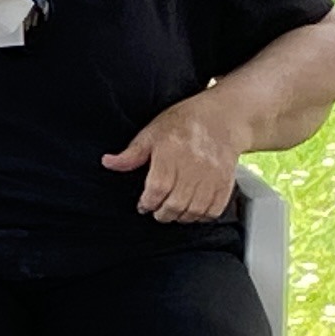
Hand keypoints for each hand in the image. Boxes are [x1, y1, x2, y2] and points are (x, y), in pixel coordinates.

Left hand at [104, 90, 249, 223]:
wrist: (221, 118)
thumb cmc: (184, 124)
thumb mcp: (152, 133)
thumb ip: (131, 153)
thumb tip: (108, 162)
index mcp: (171, 154)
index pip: (158, 189)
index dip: (148, 202)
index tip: (143, 205)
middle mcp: (193, 167)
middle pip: (175, 204)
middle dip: (162, 213)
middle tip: (157, 210)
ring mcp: (212, 177)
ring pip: (194, 211)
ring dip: (180, 216)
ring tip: (173, 210)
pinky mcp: (225, 183)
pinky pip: (213, 210)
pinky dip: (201, 216)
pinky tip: (192, 210)